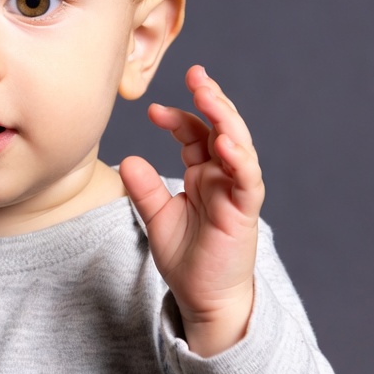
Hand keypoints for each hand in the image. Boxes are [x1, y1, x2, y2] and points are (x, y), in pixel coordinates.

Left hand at [120, 65, 264, 356]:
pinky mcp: (245, 211)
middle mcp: (221, 177)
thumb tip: (127, 159)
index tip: (152, 108)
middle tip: (195, 75)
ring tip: (210, 95)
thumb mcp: (156, 218)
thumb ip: (144, 189)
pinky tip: (224, 141)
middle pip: (221, 128)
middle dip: (210, 100)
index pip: (194, 134)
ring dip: (226, 118)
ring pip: (238, 146)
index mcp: (202, 174)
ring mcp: (236, 192)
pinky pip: (247, 179)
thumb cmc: (186, 259)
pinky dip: (238, 158)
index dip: (177, 117)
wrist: (203, 299)